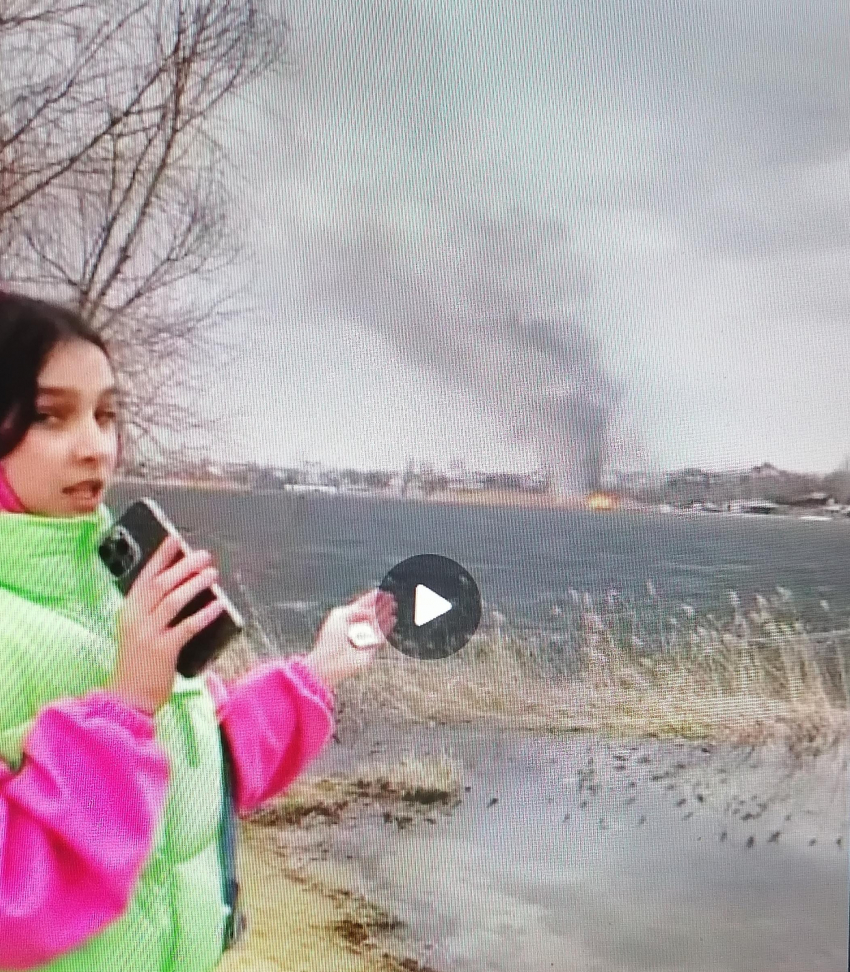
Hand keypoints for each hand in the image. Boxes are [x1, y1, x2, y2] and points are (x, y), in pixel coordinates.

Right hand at [110, 535, 224, 713]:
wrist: (128, 696)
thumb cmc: (137, 661)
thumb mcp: (137, 629)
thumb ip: (151, 609)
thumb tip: (179, 585)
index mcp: (129, 610)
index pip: (145, 577)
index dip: (161, 557)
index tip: (175, 540)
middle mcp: (136, 618)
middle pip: (161, 584)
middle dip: (183, 566)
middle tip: (204, 556)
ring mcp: (148, 634)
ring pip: (173, 601)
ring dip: (194, 585)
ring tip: (212, 574)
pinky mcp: (163, 650)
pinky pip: (187, 627)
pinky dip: (204, 614)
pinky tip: (218, 605)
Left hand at [303, 589, 396, 690]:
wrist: (331, 661)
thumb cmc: (330, 639)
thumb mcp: (339, 616)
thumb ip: (355, 609)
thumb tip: (369, 611)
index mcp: (346, 618)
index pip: (361, 605)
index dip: (370, 598)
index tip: (380, 591)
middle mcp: (356, 627)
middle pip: (372, 612)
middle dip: (380, 604)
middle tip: (390, 595)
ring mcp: (364, 637)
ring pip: (378, 622)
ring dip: (386, 612)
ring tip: (394, 603)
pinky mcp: (371, 647)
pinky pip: (382, 634)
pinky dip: (387, 626)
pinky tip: (393, 618)